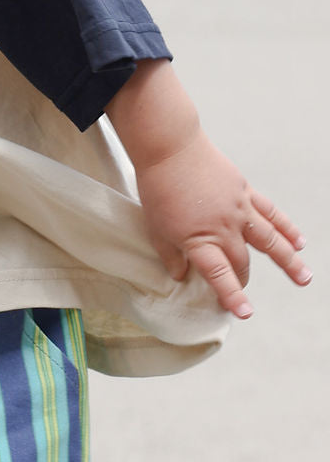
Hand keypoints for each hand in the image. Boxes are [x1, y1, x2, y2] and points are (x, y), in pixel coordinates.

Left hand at [135, 128, 309, 319]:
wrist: (171, 148)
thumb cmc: (158, 190)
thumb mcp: (156, 230)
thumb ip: (171, 256)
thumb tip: (181, 276)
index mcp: (201, 240)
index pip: (219, 275)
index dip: (231, 296)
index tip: (244, 313)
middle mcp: (224, 227)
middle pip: (241, 262)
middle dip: (242, 281)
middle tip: (242, 295)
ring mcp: (239, 209)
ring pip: (270, 240)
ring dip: (288, 260)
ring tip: (304, 278)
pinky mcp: (245, 192)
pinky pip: (271, 214)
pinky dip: (286, 228)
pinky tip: (299, 241)